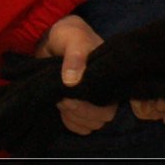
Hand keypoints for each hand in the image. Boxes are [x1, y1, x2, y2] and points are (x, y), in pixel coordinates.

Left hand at [37, 14, 116, 134]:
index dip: (92, 106)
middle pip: (103, 117)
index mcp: (111, 75)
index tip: (70, 96)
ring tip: (60, 100)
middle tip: (62, 98)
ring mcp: (95, 100)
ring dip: (74, 117)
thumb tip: (73, 81)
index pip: (112, 102)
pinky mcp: (82, 109)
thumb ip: (75, 55)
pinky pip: (82, 127)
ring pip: (93, 124)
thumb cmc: (67, 36)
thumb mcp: (71, 38)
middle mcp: (107, 90)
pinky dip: (71, 123)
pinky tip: (62, 110)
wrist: (52, 42)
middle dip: (80, 111)